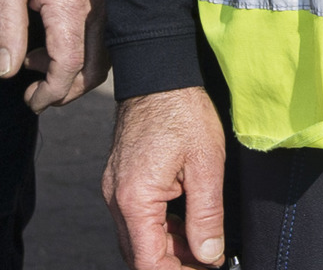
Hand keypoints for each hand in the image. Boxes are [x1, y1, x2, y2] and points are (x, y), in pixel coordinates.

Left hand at [0, 0, 105, 109]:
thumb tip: (7, 72)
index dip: (51, 92)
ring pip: (104, 56)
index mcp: (70, 4)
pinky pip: (106, 38)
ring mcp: (108, 0)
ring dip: (74, 72)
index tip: (31, 102)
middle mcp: (98, 6)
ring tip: (36, 62)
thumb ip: (6, 29)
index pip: (68, 65)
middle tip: (35, 94)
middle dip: (66, 91)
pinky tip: (52, 43)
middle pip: (94, 68)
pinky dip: (84, 52)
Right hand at [103, 84, 230, 269]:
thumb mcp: (207, 165)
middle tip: (207, 260)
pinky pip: (135, 218)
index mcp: (135, 199)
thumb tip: (209, 256)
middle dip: (173, 264)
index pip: (149, 262)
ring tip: (202, 243)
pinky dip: (158, 228)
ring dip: (167, 248)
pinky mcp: (118, 180)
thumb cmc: (183, 111)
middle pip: (139, 255)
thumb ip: (206, 216)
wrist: (158, 72)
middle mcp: (116, 199)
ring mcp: (113, 189)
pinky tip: (185, 222)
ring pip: (136, 238)